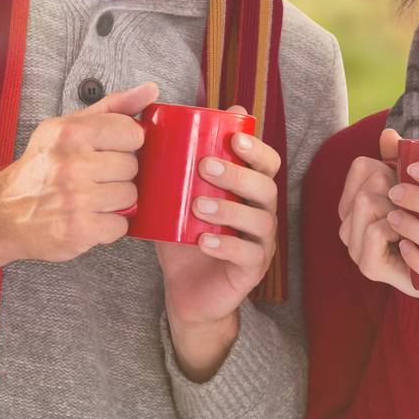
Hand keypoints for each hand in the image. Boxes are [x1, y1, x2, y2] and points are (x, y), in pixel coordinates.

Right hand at [0, 81, 154, 279]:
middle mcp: (71, 164)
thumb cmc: (41, 167)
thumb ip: (112, 107)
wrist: (5, 212)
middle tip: (95, 176)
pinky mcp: (78, 230)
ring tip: (92, 197)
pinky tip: (90, 216)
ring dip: (116, 200)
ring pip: (130, 196)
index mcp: (69, 132)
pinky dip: (109, 224)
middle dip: (119, 173)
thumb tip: (150, 90)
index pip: (132, 132)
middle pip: (132, 166)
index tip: (110, 150)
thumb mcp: (69, 126)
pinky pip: (120, 226)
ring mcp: (75, 199)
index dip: (126, 143)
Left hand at [157, 106, 281, 345]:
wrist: (186, 291)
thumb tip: (151, 126)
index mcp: (248, 191)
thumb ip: (171, 169)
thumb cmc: (183, 237)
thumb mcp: (175, 200)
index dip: (257, 148)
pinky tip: (205, 241)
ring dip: (230, 208)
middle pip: (266, 186)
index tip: (233, 137)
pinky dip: (227, 245)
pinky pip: (248, 254)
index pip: (267, 163)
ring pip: (261, 220)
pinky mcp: (252, 269)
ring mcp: (261, 242)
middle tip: (204, 167)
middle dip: (238, 173)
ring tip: (198, 206)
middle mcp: (262, 213)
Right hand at [336, 129, 418, 301]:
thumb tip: (388, 133)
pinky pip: (374, 230)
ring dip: (398, 209)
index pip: (361, 166)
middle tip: (417, 211)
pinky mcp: (368, 266)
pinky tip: (412, 240)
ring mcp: (355, 246)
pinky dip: (395, 229)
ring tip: (415, 225)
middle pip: (366, 184)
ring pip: (366, 202)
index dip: (389, 169)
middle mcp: (348, 224)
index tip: (408, 187)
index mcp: (354, 202)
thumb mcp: (417, 187)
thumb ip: (399, 159)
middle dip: (397, 190)